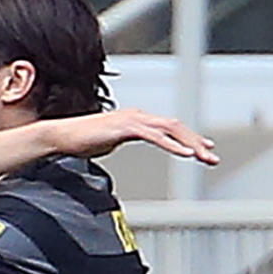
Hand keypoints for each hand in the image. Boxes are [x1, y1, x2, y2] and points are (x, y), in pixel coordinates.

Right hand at [45, 109, 219, 166]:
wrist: (60, 136)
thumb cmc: (79, 140)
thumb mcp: (107, 141)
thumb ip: (119, 140)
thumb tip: (118, 144)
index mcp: (137, 119)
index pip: (169, 127)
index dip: (189, 138)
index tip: (204, 148)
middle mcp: (139, 115)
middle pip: (176, 126)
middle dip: (197, 142)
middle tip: (212, 158)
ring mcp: (133, 119)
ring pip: (171, 129)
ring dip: (190, 144)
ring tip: (204, 157)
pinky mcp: (126, 127)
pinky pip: (155, 136)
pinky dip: (172, 145)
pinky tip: (185, 154)